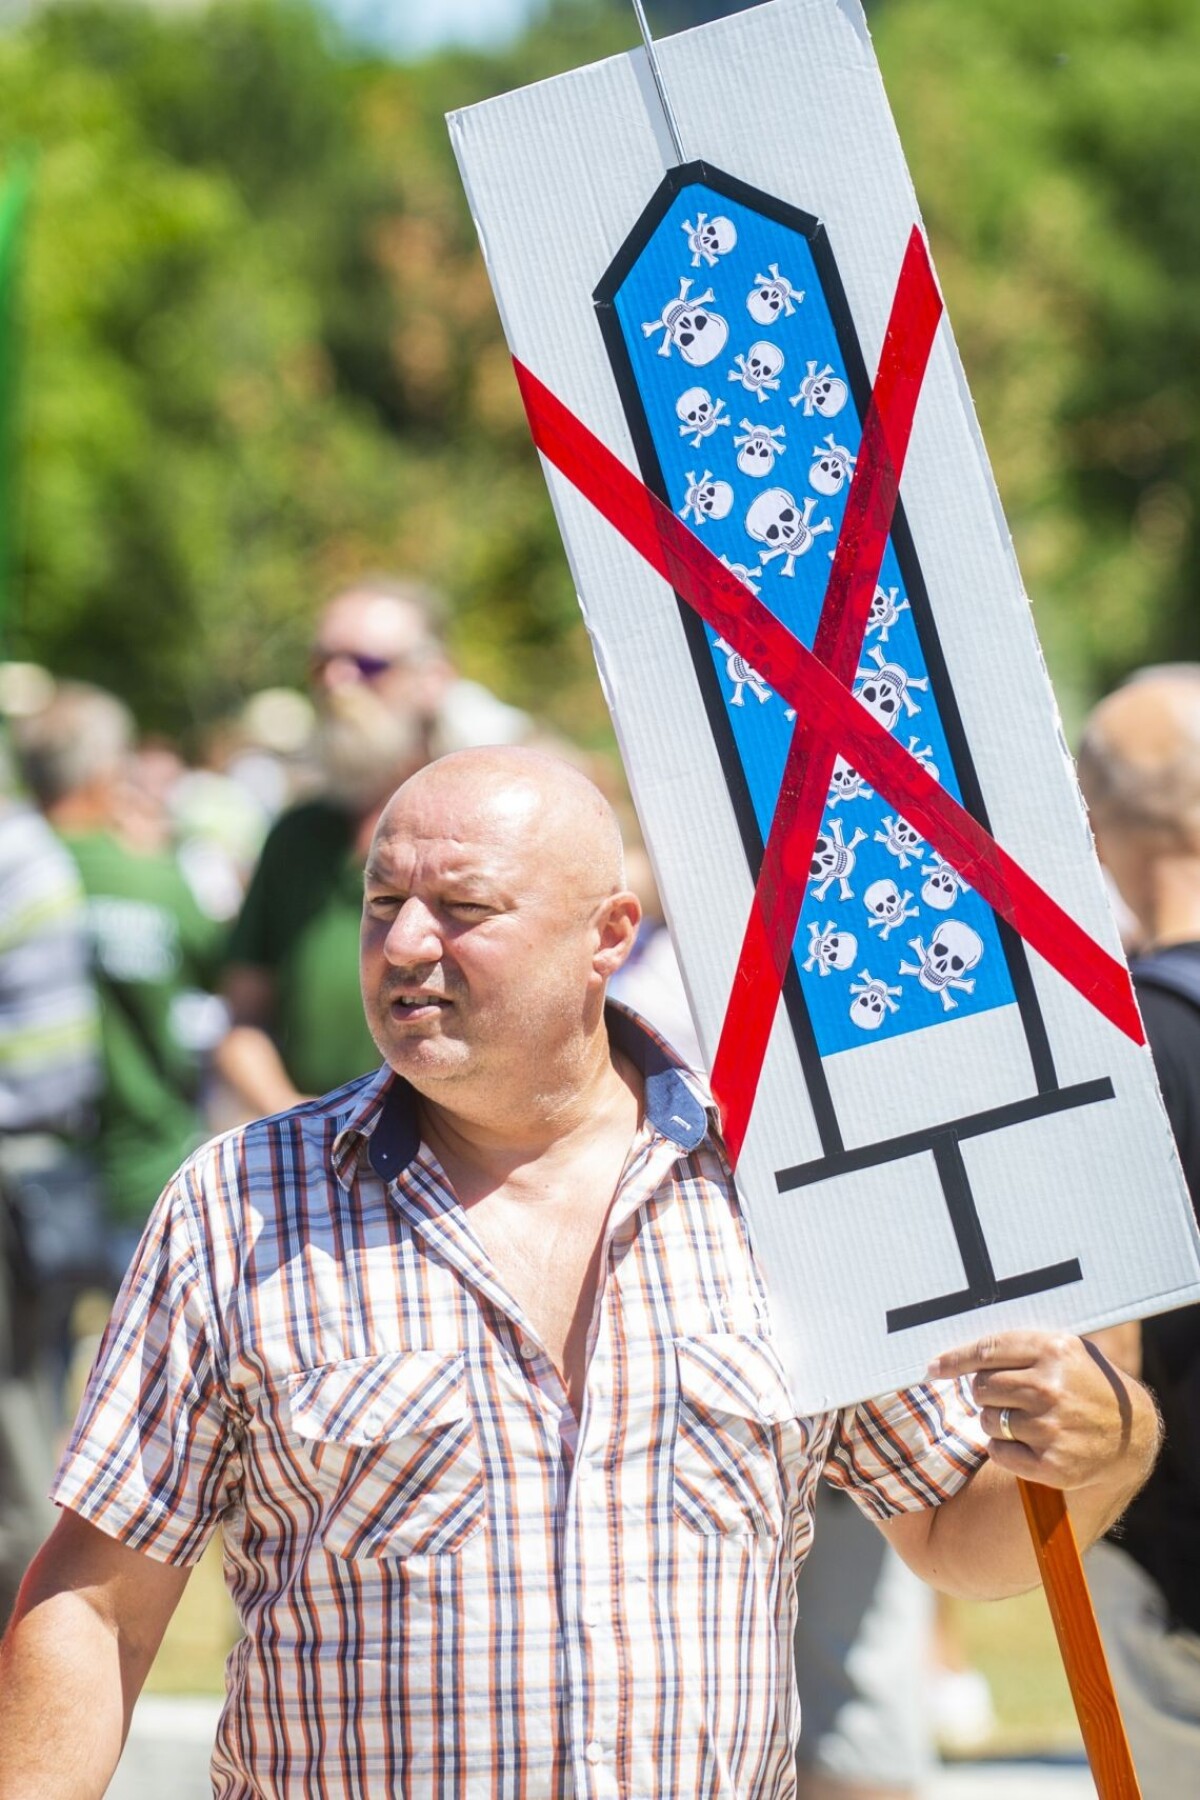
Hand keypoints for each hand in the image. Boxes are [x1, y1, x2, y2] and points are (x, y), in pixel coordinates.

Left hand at [927, 1329, 1157, 1492]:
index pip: (987, 1351)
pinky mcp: (1051, 1464)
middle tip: (1009, 1396)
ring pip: (986, 1421)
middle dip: (986, 1392)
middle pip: (981, 1387)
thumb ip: (1020, 1346)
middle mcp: (1049, 1387)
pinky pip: (998, 1452)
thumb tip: (958, 1354)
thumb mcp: (1064, 1350)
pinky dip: (1005, 1450)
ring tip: (1028, 1420)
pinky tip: (1030, 1444)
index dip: (954, 1360)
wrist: (1129, 1434)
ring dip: (996, 1421)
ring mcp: (1050, 1427)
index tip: (933, 1368)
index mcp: (1053, 1350)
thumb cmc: (1084, 1383)